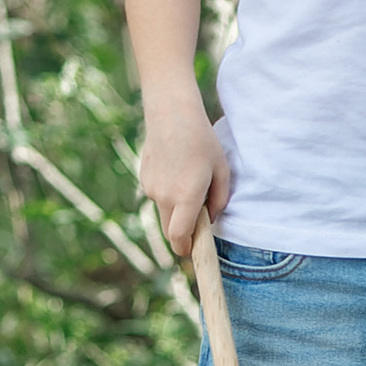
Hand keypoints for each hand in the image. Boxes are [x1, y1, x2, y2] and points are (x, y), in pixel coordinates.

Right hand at [137, 96, 230, 256]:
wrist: (171, 114)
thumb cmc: (202, 141)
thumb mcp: (222, 170)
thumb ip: (219, 200)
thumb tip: (211, 218)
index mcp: (186, 197)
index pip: (179, 236)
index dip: (185, 248)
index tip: (191, 251)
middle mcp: (164, 197)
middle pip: (170, 230)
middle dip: (182, 233)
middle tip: (197, 221)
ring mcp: (151, 189)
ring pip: (164, 212)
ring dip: (175, 209)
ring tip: (189, 180)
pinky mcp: (144, 179)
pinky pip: (157, 196)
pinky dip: (167, 193)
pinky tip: (176, 169)